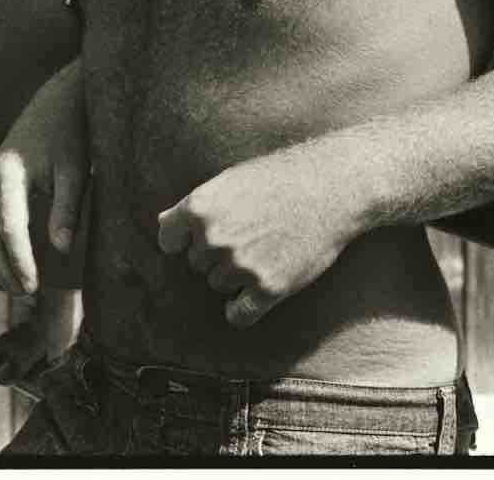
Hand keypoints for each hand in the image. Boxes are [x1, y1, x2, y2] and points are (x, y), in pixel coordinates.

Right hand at [0, 64, 86, 295]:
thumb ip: (68, 209)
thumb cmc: (71, 134)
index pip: (9, 229)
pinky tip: (14, 264)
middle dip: (3, 269)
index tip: (34, 286)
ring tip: (22, 286)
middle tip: (29, 295)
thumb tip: (61, 250)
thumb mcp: (75, 170)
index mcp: (10, 174)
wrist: (57, 100)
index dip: (19, 261)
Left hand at [156, 142, 364, 328]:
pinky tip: (254, 297)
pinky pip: (238, 315)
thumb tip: (162, 224)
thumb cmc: (278, 179)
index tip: (204, 236)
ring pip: (218, 285)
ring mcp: (240, 265)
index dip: (185, 239)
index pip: (169, 241)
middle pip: (196, 264)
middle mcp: (213, 239)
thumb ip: (193, 206)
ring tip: (264, 251)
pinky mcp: (268, 288)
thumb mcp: (228, 181)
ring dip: (235, 276)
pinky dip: (241, 310)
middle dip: (216, 255)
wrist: (330, 188)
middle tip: (249, 236)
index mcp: (199, 208)